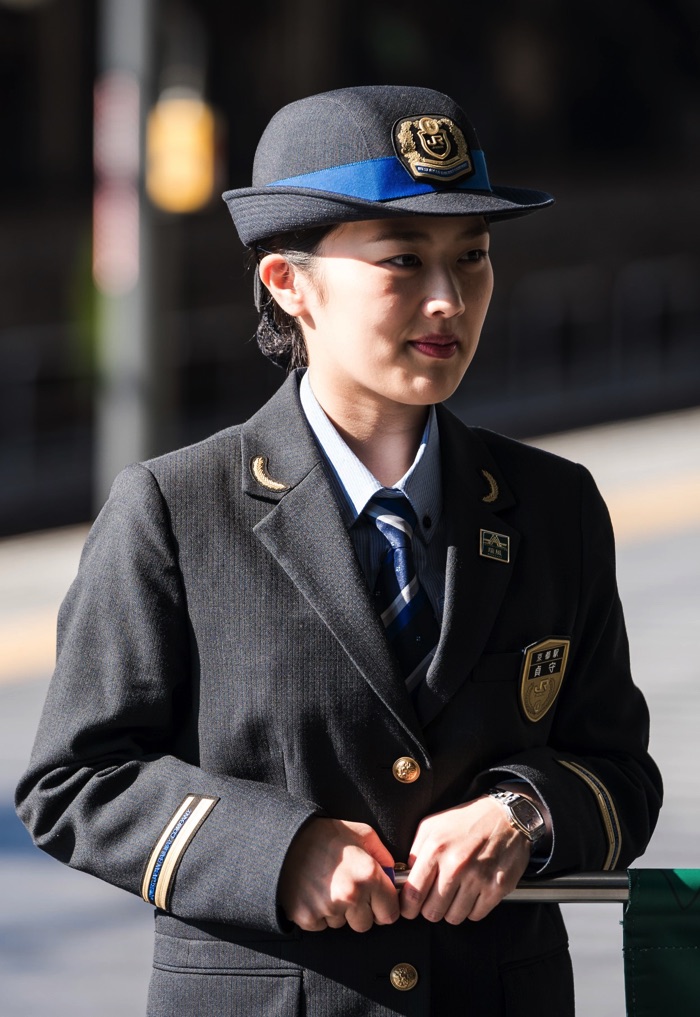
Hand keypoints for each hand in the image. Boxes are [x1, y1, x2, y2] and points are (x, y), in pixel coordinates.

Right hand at [278, 818, 399, 932]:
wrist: (285, 838)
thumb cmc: (324, 834)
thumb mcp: (361, 833)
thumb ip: (382, 854)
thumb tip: (393, 873)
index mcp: (368, 875)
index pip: (390, 914)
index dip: (384, 906)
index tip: (377, 900)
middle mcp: (350, 895)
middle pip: (365, 924)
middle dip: (360, 911)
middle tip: (347, 888)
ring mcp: (327, 908)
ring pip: (342, 924)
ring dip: (338, 911)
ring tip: (327, 884)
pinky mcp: (306, 917)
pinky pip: (321, 925)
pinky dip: (319, 913)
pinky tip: (314, 891)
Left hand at [399, 796, 530, 923]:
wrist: (507, 817)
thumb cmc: (468, 821)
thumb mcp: (433, 825)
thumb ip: (415, 851)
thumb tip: (405, 877)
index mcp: (436, 848)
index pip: (413, 893)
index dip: (408, 908)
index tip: (409, 910)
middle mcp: (456, 865)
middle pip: (432, 911)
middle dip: (430, 909)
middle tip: (435, 900)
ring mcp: (478, 878)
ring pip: (454, 917)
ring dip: (452, 910)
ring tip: (456, 893)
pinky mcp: (497, 888)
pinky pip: (476, 915)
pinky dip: (472, 909)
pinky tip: (473, 893)